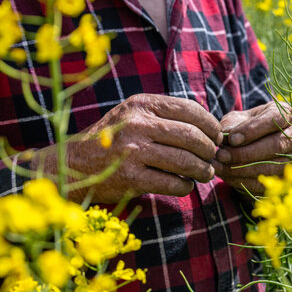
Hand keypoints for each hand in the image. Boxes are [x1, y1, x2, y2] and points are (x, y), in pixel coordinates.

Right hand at [32, 94, 222, 202]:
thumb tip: (210, 128)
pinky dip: (185, 187)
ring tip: (205, 173)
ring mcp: (133, 151)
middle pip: (193, 136)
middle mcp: (138, 123)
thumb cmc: (112, 139)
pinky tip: (185, 186)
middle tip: (214, 158)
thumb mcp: (134, 115)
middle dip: (210, 149)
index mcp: (142, 104)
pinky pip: (173, 183)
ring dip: (203, 170)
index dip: (211, 125)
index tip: (218, 136)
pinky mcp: (130, 178)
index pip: (190, 109)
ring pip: (186, 161)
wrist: (73, 165)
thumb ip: (166, 116)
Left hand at [213, 101, 291, 194]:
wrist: (258, 144)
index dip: (253, 130)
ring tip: (220, 167)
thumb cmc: (246, 126)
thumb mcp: (239, 119)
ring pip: (271, 167)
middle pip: (275, 145)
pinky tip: (227, 177)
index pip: (274, 120)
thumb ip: (232, 124)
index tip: (232, 139)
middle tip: (221, 155)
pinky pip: (267, 183)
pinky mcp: (287, 178)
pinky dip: (244, 181)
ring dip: (242, 169)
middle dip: (245, 153)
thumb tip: (225, 136)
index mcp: (286, 114)